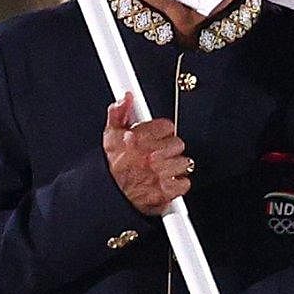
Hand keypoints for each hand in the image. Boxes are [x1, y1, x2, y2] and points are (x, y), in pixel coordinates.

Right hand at [104, 93, 193, 215]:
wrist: (109, 196)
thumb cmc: (111, 167)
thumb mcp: (110, 135)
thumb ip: (118, 113)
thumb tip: (126, 97)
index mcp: (139, 139)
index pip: (167, 126)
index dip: (162, 132)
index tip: (158, 137)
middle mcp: (151, 156)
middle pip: (178, 143)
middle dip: (169, 148)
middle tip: (158, 154)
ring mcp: (160, 173)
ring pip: (184, 162)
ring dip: (175, 165)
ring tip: (162, 168)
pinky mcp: (166, 191)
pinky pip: (185, 182)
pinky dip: (178, 184)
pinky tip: (166, 181)